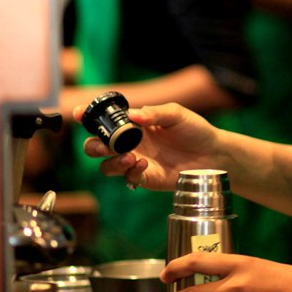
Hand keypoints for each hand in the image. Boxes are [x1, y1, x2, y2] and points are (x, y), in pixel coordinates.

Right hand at [73, 102, 224, 191]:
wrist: (213, 154)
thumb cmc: (195, 130)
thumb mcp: (177, 114)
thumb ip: (154, 113)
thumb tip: (133, 115)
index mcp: (134, 124)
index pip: (106, 120)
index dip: (88, 116)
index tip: (79, 113)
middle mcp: (131, 143)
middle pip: (96, 146)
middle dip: (93, 146)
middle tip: (104, 146)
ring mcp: (135, 161)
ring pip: (106, 166)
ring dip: (111, 162)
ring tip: (130, 156)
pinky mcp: (145, 177)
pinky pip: (127, 177)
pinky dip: (131, 171)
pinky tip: (144, 164)